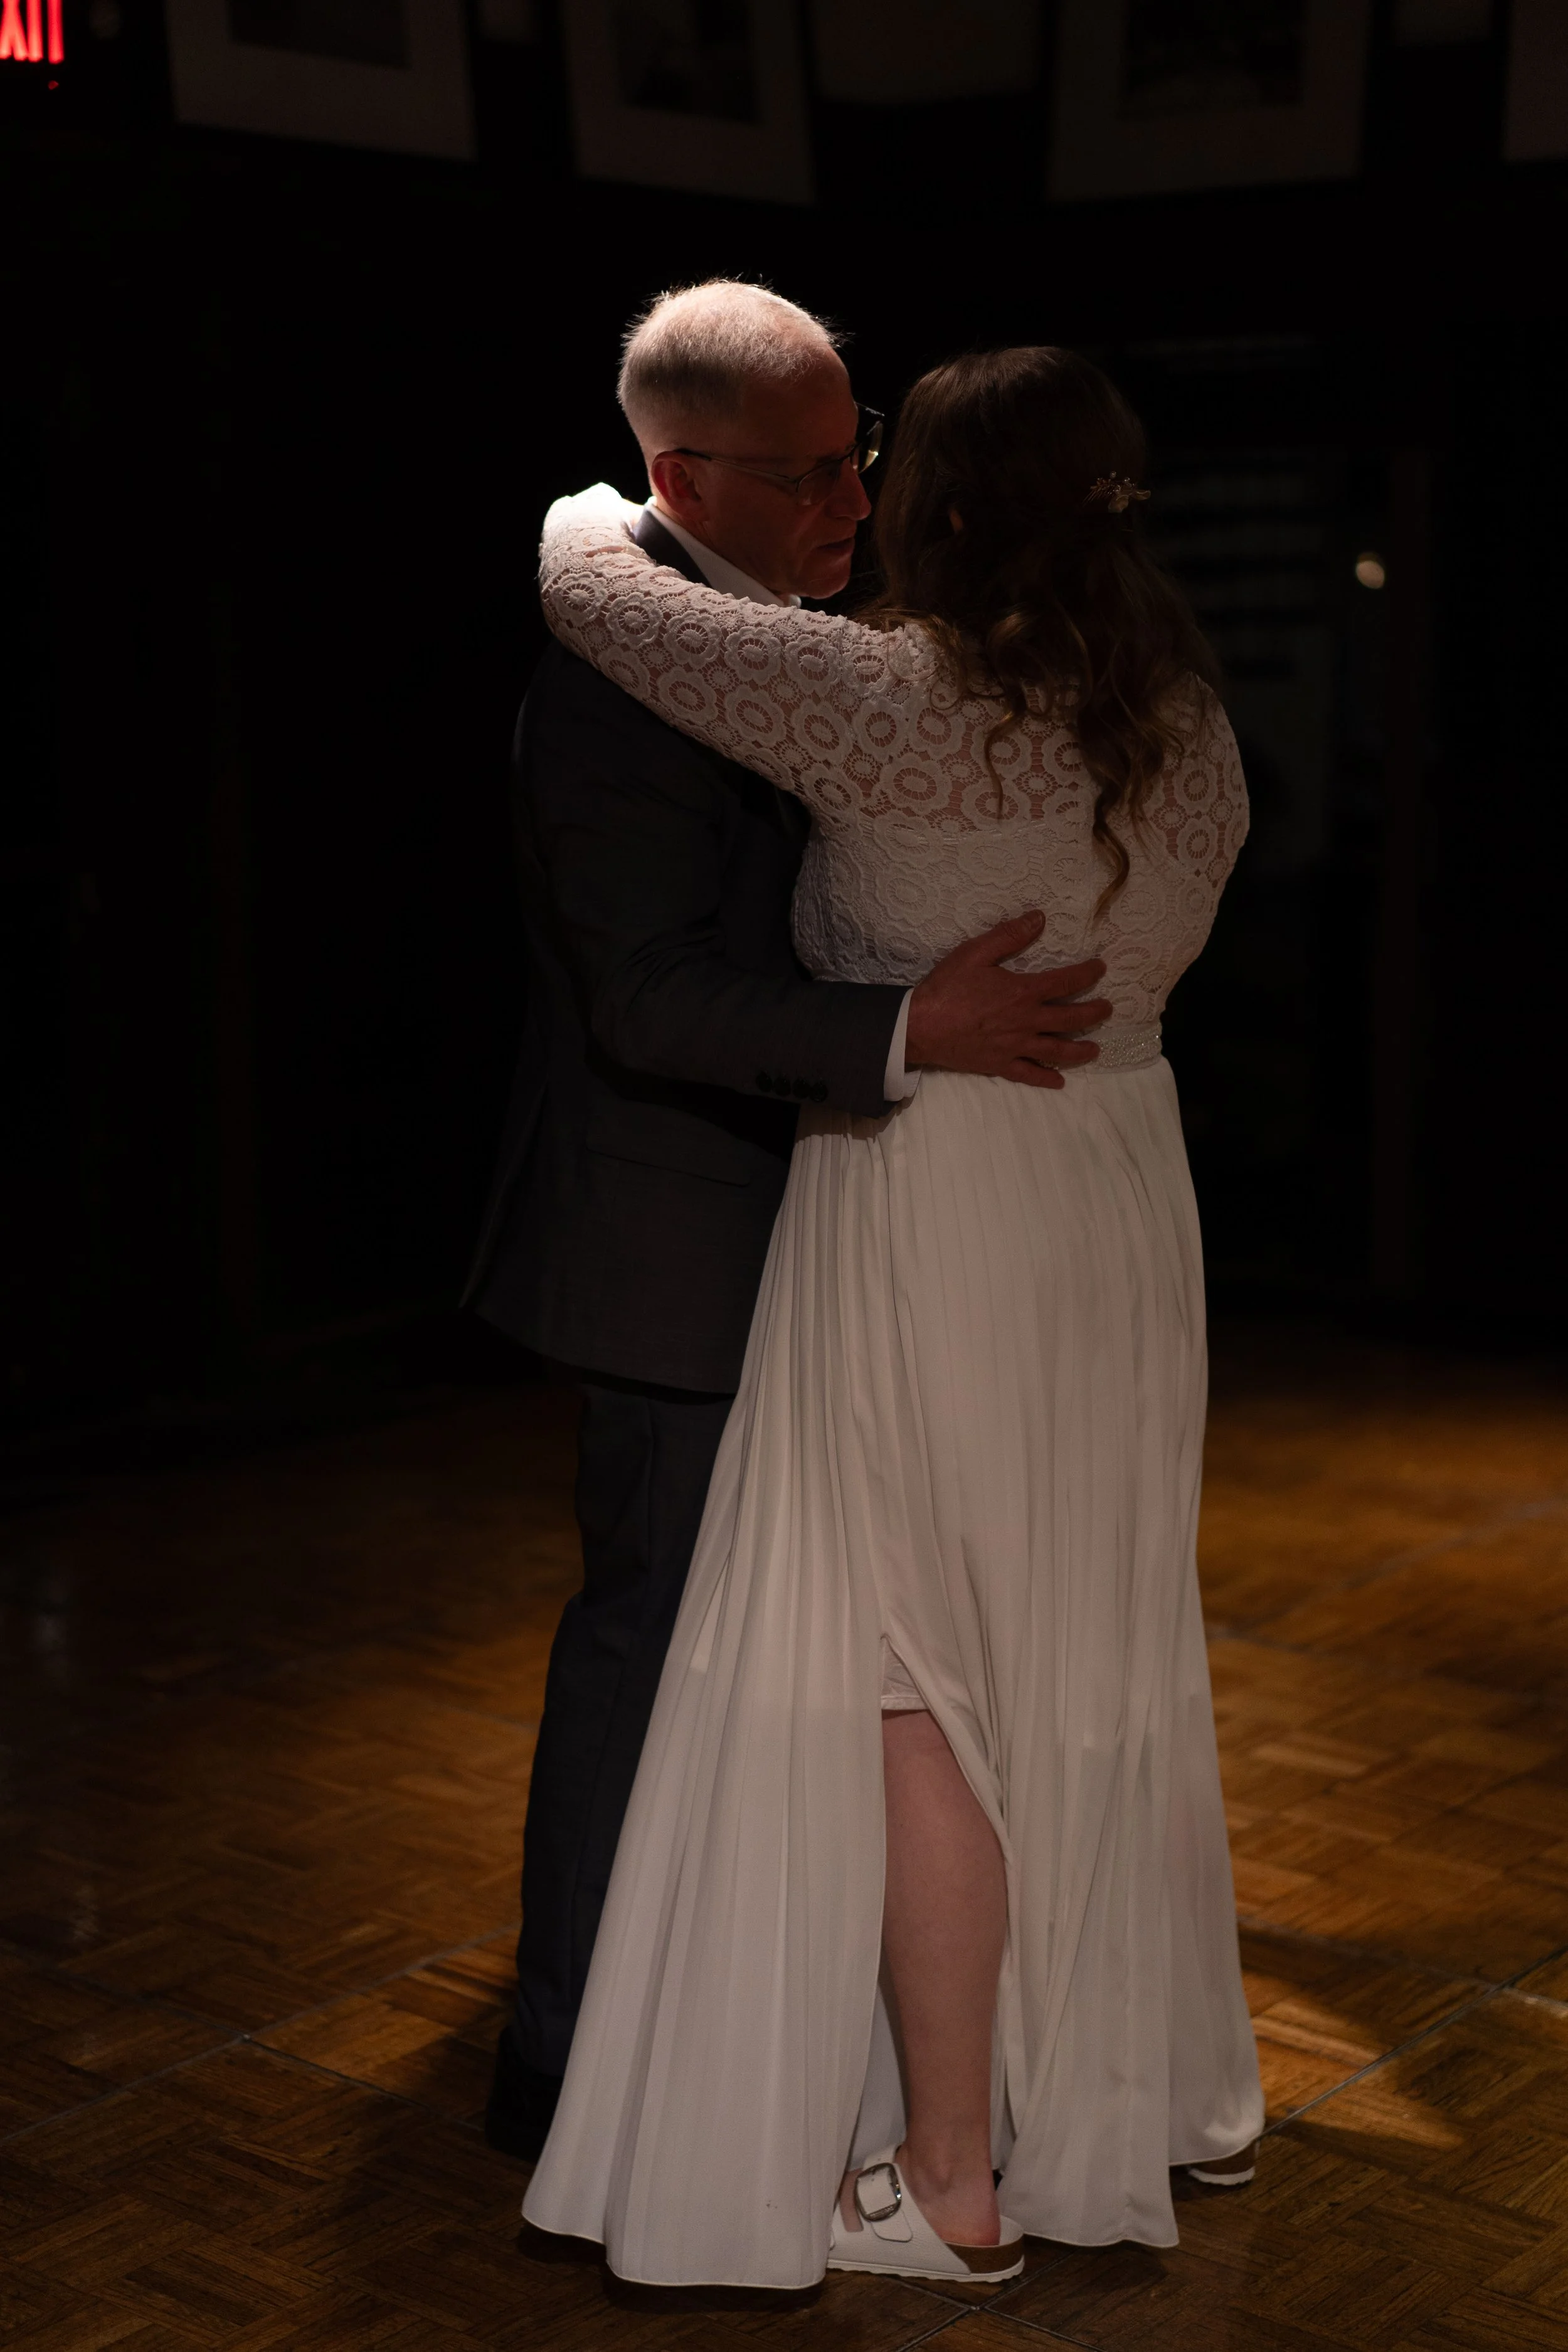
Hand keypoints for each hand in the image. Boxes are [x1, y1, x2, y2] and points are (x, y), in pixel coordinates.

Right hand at [904, 913, 1109, 1090]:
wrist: (920, 1026)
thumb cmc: (947, 986)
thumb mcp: (976, 951)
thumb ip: (1009, 935)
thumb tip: (1039, 918)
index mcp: (1023, 992)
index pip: (1066, 982)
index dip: (1088, 974)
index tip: (1101, 968)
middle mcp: (1027, 1022)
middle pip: (1070, 1019)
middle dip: (1093, 1013)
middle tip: (1107, 1009)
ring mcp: (1015, 1047)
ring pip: (1057, 1051)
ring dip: (1080, 1050)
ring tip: (1095, 1050)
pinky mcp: (1000, 1065)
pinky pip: (1029, 1075)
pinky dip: (1046, 1079)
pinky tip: (1059, 1081)